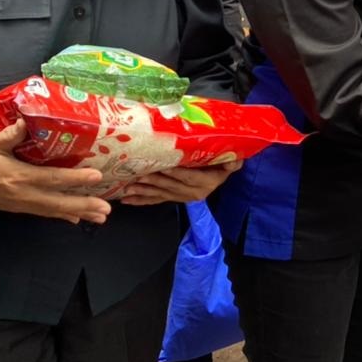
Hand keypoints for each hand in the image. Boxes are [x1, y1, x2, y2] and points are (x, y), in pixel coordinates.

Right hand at [0, 120, 111, 224]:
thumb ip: (10, 135)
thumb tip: (26, 120)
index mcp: (18, 176)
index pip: (52, 178)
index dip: (75, 179)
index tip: (96, 176)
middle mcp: (22, 194)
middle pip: (58, 202)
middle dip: (84, 205)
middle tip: (107, 208)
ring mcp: (21, 204)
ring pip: (54, 211)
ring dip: (78, 213)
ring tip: (101, 217)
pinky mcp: (19, 208)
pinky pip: (44, 213)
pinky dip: (62, 216)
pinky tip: (77, 219)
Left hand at [118, 160, 242, 205]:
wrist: (220, 174)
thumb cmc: (222, 164)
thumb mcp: (232, 162)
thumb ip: (232, 162)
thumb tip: (234, 160)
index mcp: (206, 183)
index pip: (189, 178)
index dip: (176, 173)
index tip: (163, 167)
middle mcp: (193, 193)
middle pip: (172, 187)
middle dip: (154, 182)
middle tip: (140, 176)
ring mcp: (182, 197)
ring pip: (161, 194)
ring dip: (144, 192)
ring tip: (128, 189)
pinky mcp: (174, 198)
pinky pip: (156, 200)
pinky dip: (141, 201)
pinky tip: (128, 200)